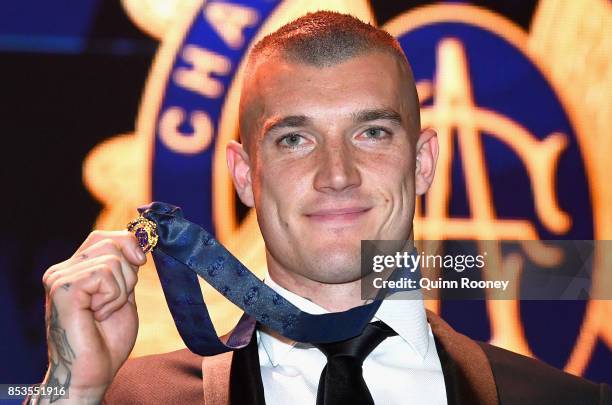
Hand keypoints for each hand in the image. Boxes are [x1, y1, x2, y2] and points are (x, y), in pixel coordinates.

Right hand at [38, 230, 146, 402]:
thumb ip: (126, 269)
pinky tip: (98, 315)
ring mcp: (59, 278)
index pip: (102, 237)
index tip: (141, 260)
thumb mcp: (123, 295)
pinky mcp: (63, 288)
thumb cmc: (107, 340)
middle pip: (109, 242)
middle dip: (129, 272)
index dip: (128, 242)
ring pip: (111, 259)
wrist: (93, 373)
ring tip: (105, 312)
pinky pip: (104, 274)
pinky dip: (113, 297)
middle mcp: (62, 270)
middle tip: (118, 301)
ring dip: (121, 290)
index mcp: (74, 270)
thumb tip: (140, 240)